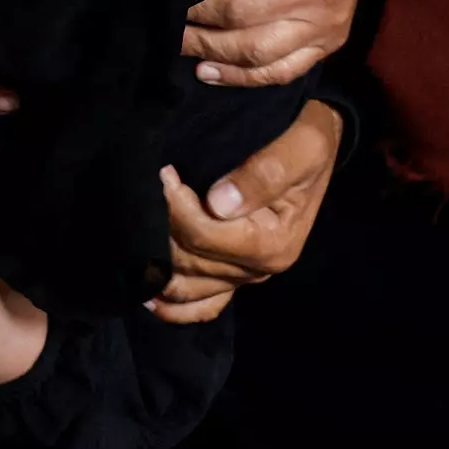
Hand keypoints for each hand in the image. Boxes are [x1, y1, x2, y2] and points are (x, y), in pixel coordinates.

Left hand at [148, 100, 343, 324]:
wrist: (314, 146)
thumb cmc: (307, 141)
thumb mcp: (301, 148)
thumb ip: (264, 173)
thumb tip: (218, 203)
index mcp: (274, 244)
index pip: (205, 235)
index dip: (177, 207)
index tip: (165, 173)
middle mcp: (259, 270)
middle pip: (190, 261)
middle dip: (161, 225)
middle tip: (150, 184)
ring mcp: (245, 276)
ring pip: (186, 286)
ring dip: (156, 263)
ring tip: (133, 230)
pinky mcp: (235, 274)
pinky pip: (203, 305)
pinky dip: (174, 307)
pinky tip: (147, 297)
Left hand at [184, 0, 383, 86]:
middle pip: (240, 16)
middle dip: (193, 16)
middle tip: (161, 6)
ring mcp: (327, 24)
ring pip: (256, 52)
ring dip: (208, 50)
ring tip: (175, 39)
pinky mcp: (329, 43)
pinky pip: (281, 72)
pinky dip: (240, 78)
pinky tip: (207, 71)